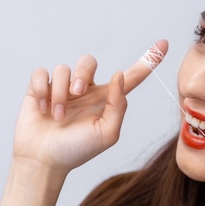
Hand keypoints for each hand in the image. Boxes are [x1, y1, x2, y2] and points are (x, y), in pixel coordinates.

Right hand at [12, 40, 168, 172]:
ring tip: (57, 115)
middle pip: (88, 62)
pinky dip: (41, 90)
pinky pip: (42, 74)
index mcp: (106, 99)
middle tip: (77, 94)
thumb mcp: (107, 133)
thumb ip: (118, 105)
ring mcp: (62, 88)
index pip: (131, 75)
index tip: (164, 44)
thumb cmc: (77, 150)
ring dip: (60, 93)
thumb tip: (119, 75)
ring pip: (64, 70)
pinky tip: (42, 108)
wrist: (44, 161)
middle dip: (82, 75)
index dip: (148, 60)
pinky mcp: (40, 89)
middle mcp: (85, 89)